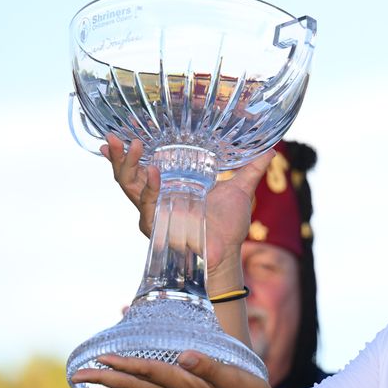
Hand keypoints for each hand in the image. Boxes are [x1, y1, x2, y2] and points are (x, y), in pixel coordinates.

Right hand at [103, 133, 274, 278]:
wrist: (229, 253)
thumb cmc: (230, 226)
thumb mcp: (240, 190)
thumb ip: (252, 169)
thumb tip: (271, 149)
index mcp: (169, 188)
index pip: (142, 166)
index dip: (128, 153)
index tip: (121, 134)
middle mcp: (157, 200)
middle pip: (128, 175)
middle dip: (119, 156)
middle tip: (116, 137)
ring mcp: (155, 213)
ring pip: (130, 187)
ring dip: (128, 166)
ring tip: (133, 146)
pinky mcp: (158, 226)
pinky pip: (147, 205)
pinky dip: (149, 188)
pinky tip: (154, 172)